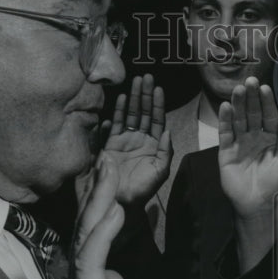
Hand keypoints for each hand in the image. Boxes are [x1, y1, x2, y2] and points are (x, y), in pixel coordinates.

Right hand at [45, 155, 132, 278]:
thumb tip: (117, 276)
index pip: (94, 237)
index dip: (101, 205)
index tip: (111, 175)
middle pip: (87, 228)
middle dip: (98, 192)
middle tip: (108, 155)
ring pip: (86, 237)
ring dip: (99, 201)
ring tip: (110, 169)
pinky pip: (92, 263)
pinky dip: (103, 234)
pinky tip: (113, 211)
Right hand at [100, 74, 171, 206]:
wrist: (122, 201)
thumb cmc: (144, 188)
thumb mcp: (160, 171)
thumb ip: (166, 151)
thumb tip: (167, 130)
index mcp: (154, 145)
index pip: (157, 120)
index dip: (158, 104)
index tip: (159, 88)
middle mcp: (140, 139)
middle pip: (143, 112)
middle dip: (145, 95)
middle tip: (146, 77)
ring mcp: (124, 141)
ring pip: (130, 115)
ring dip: (132, 99)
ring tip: (134, 83)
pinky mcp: (110, 145)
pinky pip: (114, 125)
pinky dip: (117, 113)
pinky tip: (120, 101)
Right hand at [218, 77, 277, 220]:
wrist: (259, 206)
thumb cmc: (276, 184)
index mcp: (271, 139)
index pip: (269, 116)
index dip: (267, 103)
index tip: (266, 88)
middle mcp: (255, 138)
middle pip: (252, 114)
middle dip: (252, 98)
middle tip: (251, 81)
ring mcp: (240, 144)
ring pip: (238, 120)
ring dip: (238, 105)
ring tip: (238, 90)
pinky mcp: (226, 152)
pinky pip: (226, 133)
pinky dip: (225, 120)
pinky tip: (226, 106)